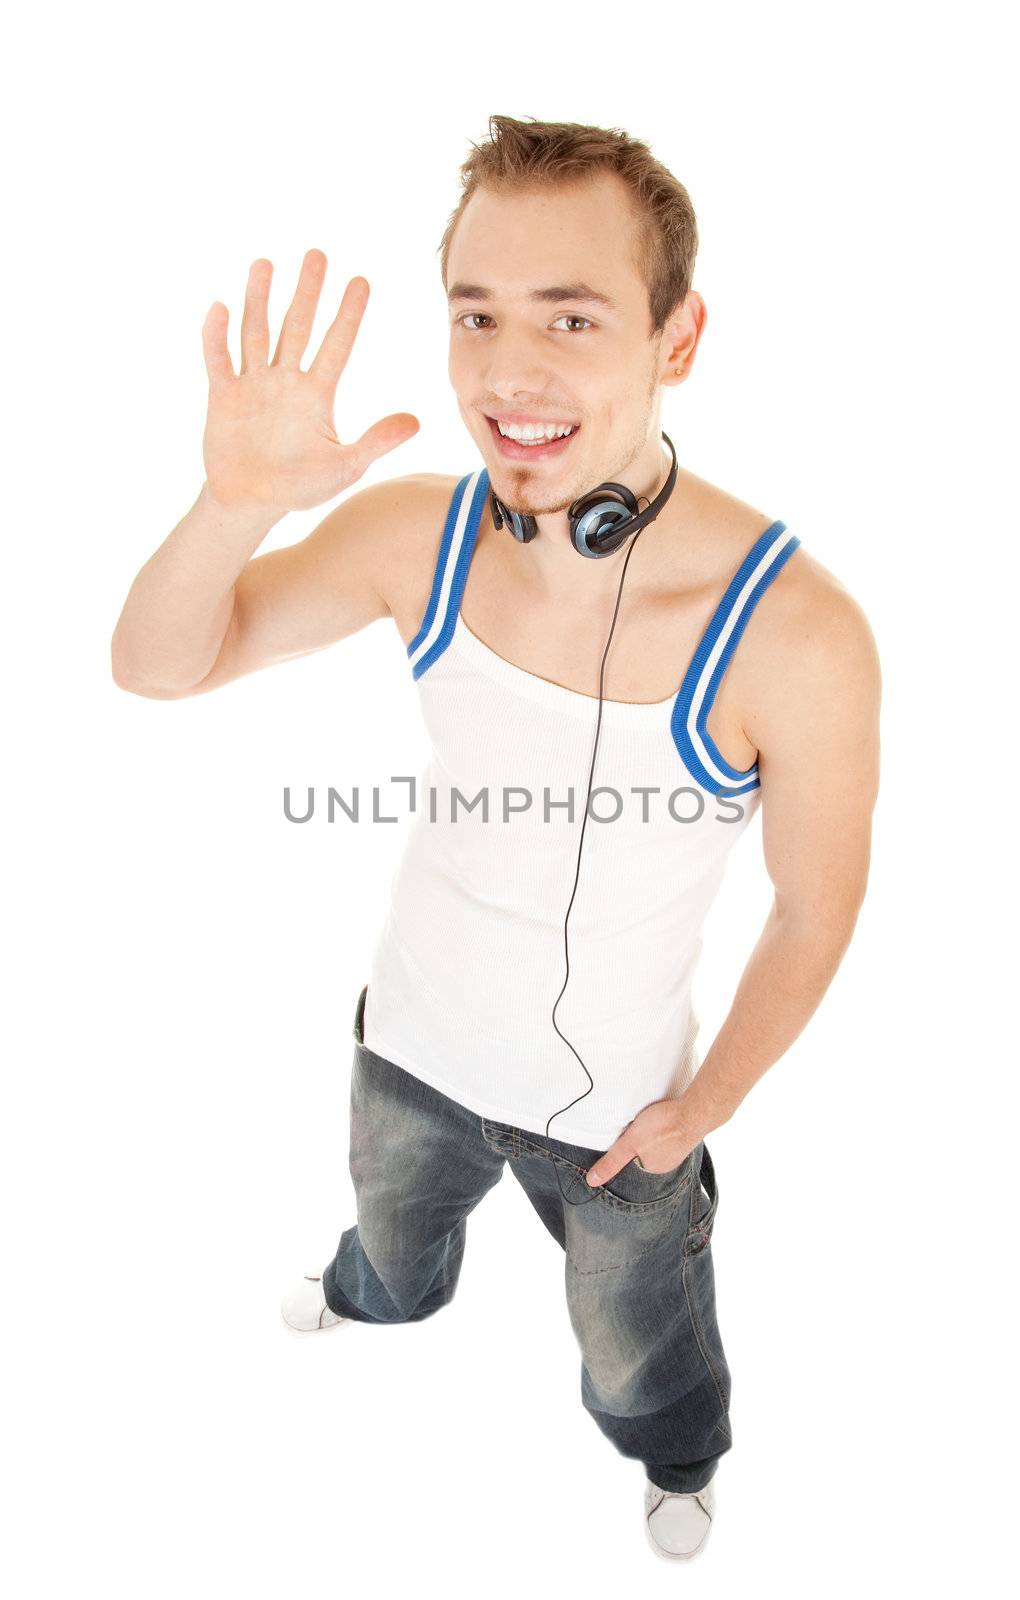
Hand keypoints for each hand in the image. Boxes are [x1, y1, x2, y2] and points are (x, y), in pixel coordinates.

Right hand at [200, 249, 419, 512]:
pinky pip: (219, 361)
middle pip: (298, 327)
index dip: (348, 314)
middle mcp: (286, 381)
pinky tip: (220, 308)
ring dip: (260, 300)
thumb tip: (417, 422)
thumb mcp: (345, 467)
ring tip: (265, 264)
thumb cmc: (300, 487)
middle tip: (317, 254)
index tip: (361, 280)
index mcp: (317, 394)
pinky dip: (217, 337)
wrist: (251, 503)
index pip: (337, 345)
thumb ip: (377, 441)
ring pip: (257, 333)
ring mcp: (254, 385)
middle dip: (307, 292)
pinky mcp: (223, 396)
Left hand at [585, 1098, 699, 1186]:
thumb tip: (592, 1181)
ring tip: (647, 1123)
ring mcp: (678, 1149)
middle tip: (634, 1127)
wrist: (696, 1111)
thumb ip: (612, 1162)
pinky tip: (661, 1120)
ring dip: (650, 1135)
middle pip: (644, 1154)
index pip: (631, 1164)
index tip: (623, 1139)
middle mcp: (666, 1163)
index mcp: (652, 1169)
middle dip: (638, 1144)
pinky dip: (663, 1129)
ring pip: (656, 1144)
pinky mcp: (684, 1134)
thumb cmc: (663, 1127)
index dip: (625, 1151)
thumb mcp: (629, 1144)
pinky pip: (669, 1135)